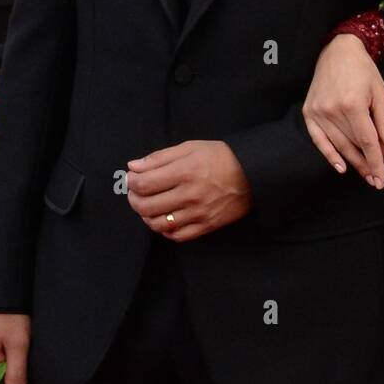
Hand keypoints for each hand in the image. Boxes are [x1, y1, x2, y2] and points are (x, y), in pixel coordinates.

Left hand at [126, 140, 251, 240]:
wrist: (253, 173)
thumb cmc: (221, 157)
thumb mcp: (190, 147)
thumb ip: (160, 157)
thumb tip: (133, 167)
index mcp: (184, 171)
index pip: (143, 184)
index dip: (131, 183)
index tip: (132, 179)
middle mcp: (189, 195)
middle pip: (146, 206)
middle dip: (133, 199)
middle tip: (136, 193)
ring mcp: (198, 213)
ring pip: (158, 224)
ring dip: (146, 216)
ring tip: (148, 207)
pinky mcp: (207, 226)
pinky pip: (177, 236)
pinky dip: (165, 230)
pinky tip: (165, 220)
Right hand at [302, 33, 383, 186]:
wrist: (337, 51)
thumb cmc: (363, 70)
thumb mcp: (381, 93)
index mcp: (353, 104)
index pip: (367, 141)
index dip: (377, 162)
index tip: (383, 178)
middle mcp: (333, 110)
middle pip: (354, 146)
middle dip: (369, 164)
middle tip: (379, 180)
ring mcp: (318, 112)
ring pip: (338, 145)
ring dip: (354, 163)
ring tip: (367, 175)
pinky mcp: (308, 112)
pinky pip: (319, 140)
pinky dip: (329, 155)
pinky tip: (341, 167)